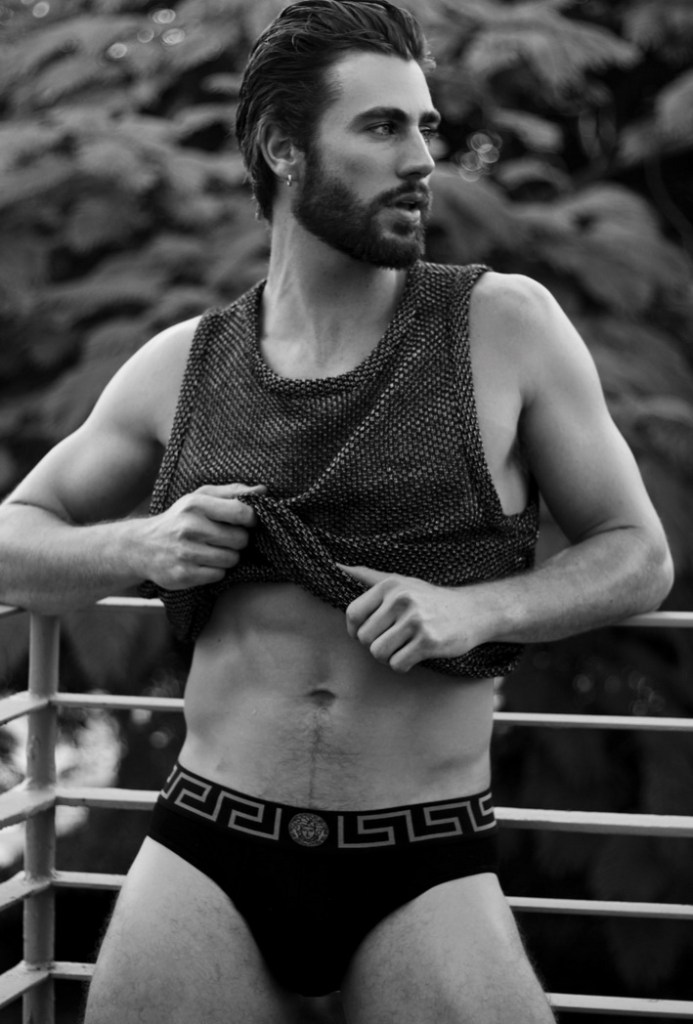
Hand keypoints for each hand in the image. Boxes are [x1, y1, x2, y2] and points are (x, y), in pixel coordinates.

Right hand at [139, 483, 265, 589]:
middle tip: (226, 538)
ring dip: (228, 557)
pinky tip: (203, 562)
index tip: (248, 522)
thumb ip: (232, 492)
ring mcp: (185, 553)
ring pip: (231, 559)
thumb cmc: (179, 518)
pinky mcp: (183, 575)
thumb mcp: (200, 497)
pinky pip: (219, 575)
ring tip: (214, 550)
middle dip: (238, 541)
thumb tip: (263, 491)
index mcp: (195, 504)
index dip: (252, 519)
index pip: (241, 512)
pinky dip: (216, 571)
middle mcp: (189, 527)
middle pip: (240, 540)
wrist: (142, 546)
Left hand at [339, 565, 484, 672]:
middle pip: (364, 638)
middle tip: (393, 640)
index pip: (352, 613)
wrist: (473, 612)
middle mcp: (401, 600)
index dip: (354, 630)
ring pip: (378, 653)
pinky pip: (397, 664)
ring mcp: (415, 620)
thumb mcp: (401, 582)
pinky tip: (414, 655)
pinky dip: (403, 665)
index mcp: (390, 585)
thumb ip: (368, 576)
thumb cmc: (430, 599)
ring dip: (388, 657)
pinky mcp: (428, 641)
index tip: (368, 634)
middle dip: (375, 645)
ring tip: (402, 648)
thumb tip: (336, 566)